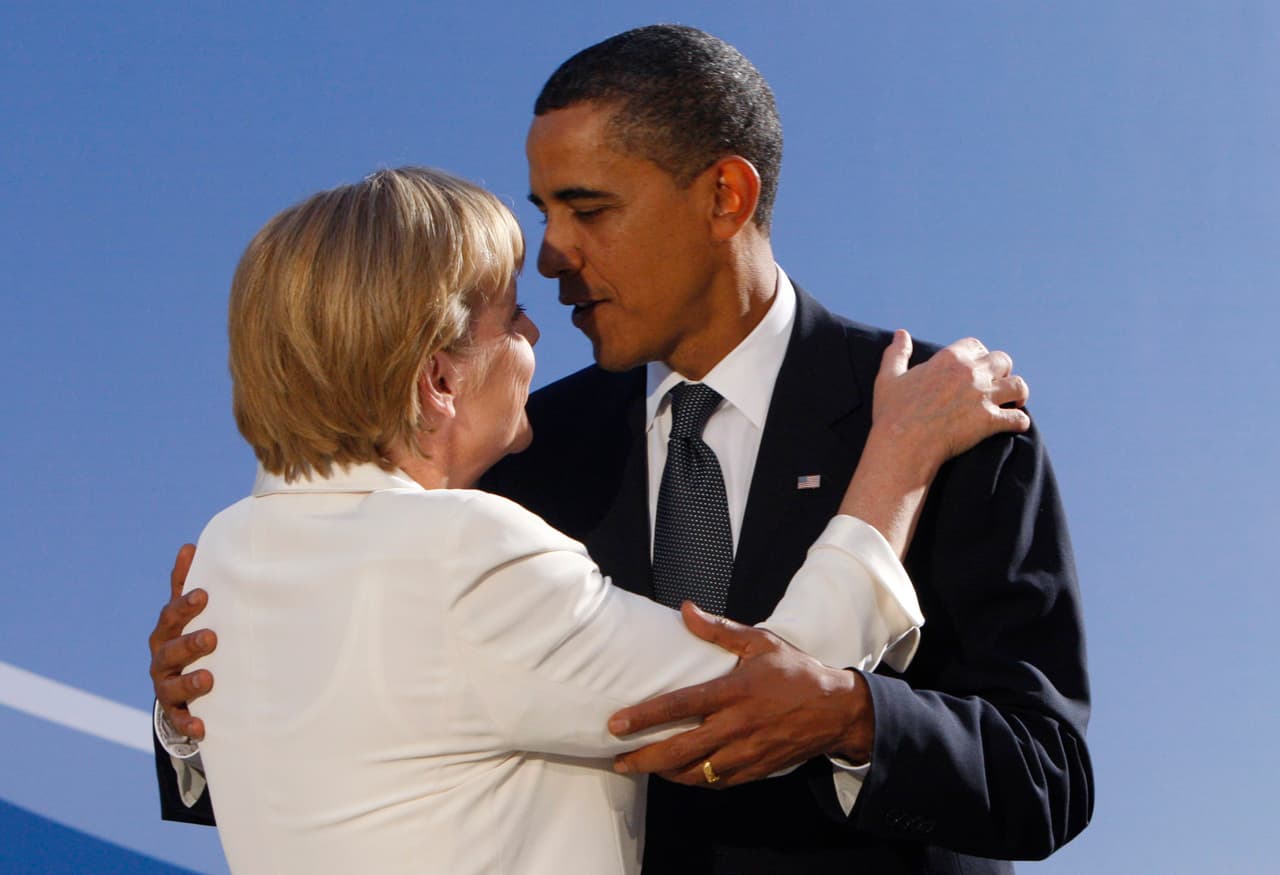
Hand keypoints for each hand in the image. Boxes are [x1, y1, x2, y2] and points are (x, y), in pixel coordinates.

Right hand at [147, 544, 215, 739]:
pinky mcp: (175, 711)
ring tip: (208, 678)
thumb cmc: (187, 637)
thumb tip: (189, 545)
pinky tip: (202, 728)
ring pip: (171, 686)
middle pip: (170, 650)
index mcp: (167, 632)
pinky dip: (188, 724)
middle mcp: (162, 659)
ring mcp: (166, 686)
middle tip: (212, 637)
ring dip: (189, 682)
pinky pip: (178, 720)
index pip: (171, 616)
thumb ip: (186, 583)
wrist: (178, 684)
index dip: (185, 605)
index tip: (204, 595)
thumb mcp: (186, 613)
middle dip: (189, 643)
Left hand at [607, 603, 871, 787]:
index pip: (681, 705)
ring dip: (665, 773)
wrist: (837, 710)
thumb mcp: (760, 642)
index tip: (616, 724)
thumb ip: (719, 630)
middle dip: (644, 759)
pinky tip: (678, 773)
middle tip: (617, 759)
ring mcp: (747, 752)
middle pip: (680, 749)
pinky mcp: (756, 770)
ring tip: (642, 767)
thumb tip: (686, 610)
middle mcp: (737, 726)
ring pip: (696, 772)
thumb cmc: (796, 672)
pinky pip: (717, 781)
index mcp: (734, 692)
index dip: (645, 716)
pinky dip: (694, 780)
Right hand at [872, 330, 1030, 481]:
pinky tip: (1015, 424)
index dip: (978, 354)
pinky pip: (1018, 418)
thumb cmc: (892, 412)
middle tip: (995, 383)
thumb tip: (901, 334)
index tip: (975, 365)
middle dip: (1002, 370)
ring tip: (1014, 401)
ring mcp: (983, 397)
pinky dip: (1019, 421)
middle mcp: (971, 373)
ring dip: (1017, 393)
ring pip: (1018, 385)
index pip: (976, 345)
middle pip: (1002, 361)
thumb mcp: (889, 377)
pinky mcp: (990, 421)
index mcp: (949, 359)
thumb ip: (898, 353)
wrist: (902, 444)